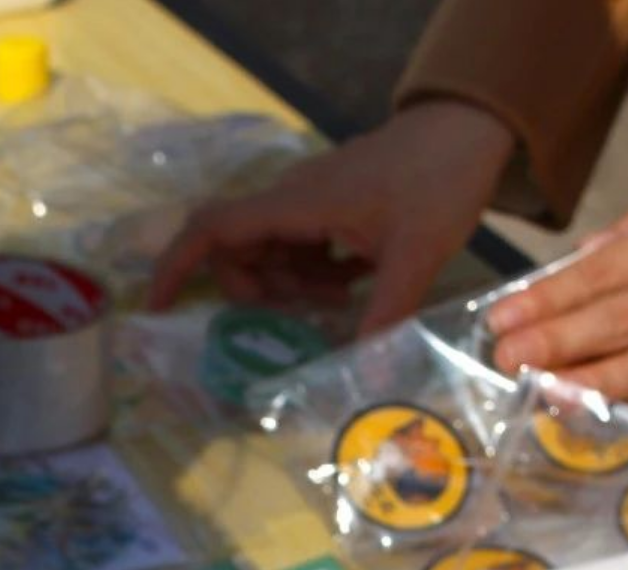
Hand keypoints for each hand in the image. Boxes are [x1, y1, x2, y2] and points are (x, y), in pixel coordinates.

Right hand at [149, 100, 514, 333]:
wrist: (468, 130)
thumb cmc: (440, 179)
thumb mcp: (418, 253)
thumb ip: (387, 315)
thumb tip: (368, 380)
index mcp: (295, 204)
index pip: (212, 229)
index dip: (176, 266)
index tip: (160, 308)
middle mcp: (291, 201)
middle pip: (239, 252)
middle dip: (260, 293)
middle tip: (307, 317)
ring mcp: (310, 204)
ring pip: (273, 256)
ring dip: (295, 288)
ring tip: (347, 299)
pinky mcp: (331, 208)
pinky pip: (301, 249)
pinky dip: (316, 275)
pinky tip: (356, 287)